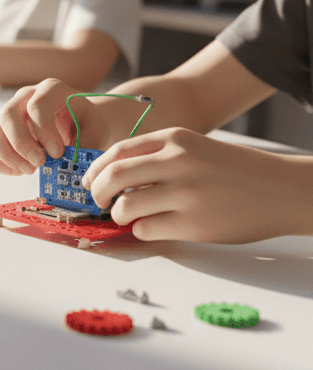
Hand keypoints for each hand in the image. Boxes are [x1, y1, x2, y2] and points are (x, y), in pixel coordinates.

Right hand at [0, 79, 136, 175]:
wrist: (79, 121)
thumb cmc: (86, 122)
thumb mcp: (95, 127)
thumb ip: (86, 142)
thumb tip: (71, 163)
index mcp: (50, 90)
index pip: (37, 106)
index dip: (44, 132)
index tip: (58, 153)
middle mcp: (24, 97)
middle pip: (7, 115)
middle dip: (21, 144)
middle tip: (39, 163)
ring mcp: (9, 114)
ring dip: (7, 155)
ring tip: (29, 170)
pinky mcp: (1, 132)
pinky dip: (1, 164)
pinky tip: (21, 171)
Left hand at [82, 127, 312, 242]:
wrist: (280, 190)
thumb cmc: (232, 170)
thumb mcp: (193, 147)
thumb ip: (156, 155)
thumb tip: (110, 175)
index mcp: (174, 139)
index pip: (117, 151)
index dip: (96, 169)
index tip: (89, 181)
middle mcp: (177, 162)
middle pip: (113, 176)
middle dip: (97, 192)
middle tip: (98, 201)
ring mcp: (186, 194)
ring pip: (126, 206)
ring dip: (120, 214)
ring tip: (130, 216)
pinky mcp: (194, 224)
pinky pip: (147, 229)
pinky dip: (142, 230)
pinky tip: (154, 226)